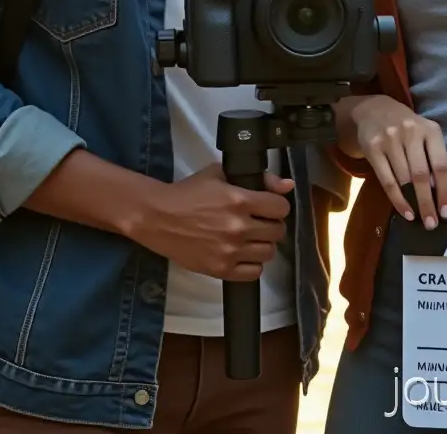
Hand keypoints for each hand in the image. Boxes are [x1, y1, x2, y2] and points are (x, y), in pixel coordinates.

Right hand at [130, 163, 293, 280]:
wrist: (158, 217)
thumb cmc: (189, 192)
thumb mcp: (220, 174)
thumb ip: (259, 178)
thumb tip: (288, 185)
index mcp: (241, 200)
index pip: (281, 208)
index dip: (277, 206)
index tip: (269, 207)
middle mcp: (239, 227)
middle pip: (278, 232)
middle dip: (271, 225)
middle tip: (259, 222)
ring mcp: (230, 251)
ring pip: (269, 253)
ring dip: (263, 244)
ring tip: (250, 239)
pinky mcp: (220, 270)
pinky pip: (254, 273)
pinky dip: (252, 264)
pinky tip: (242, 254)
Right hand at [351, 95, 446, 228]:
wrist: (374, 109)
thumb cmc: (407, 128)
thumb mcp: (425, 134)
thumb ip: (433, 157)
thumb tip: (440, 193)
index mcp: (430, 130)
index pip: (441, 165)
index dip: (445, 191)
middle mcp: (411, 132)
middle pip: (422, 175)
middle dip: (428, 203)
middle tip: (432, 223)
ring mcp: (390, 139)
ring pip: (404, 179)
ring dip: (413, 203)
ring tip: (420, 219)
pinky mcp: (373, 147)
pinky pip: (387, 180)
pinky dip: (397, 199)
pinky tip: (405, 211)